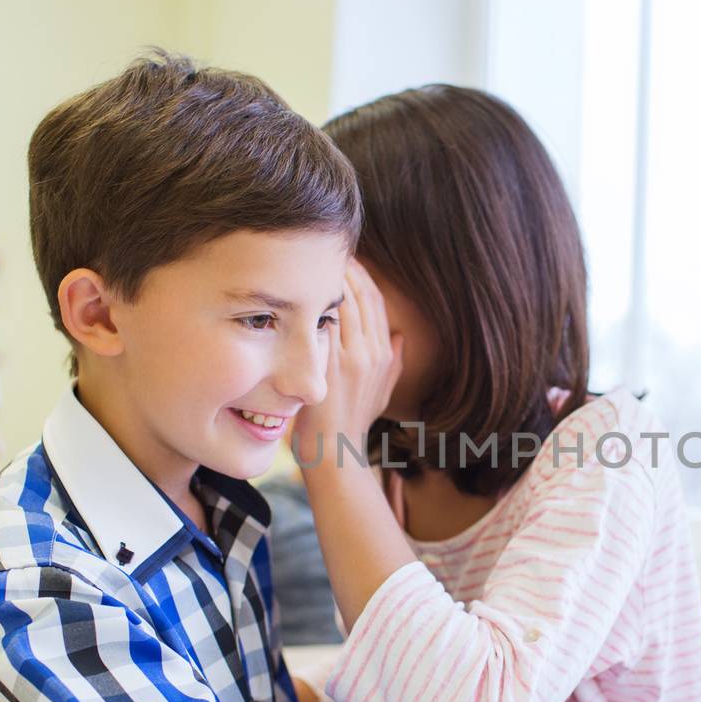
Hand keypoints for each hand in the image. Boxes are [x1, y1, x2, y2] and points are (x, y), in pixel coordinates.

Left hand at [293, 261, 402, 465]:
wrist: (335, 450)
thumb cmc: (354, 422)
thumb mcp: (383, 391)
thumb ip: (393, 362)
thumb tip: (400, 337)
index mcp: (384, 354)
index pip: (376, 303)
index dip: (363, 277)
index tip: (347, 259)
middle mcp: (370, 353)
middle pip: (361, 298)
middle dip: (345, 270)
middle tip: (325, 250)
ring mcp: (348, 359)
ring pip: (342, 306)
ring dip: (328, 281)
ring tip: (310, 261)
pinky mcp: (327, 366)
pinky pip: (323, 324)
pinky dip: (314, 304)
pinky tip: (300, 288)